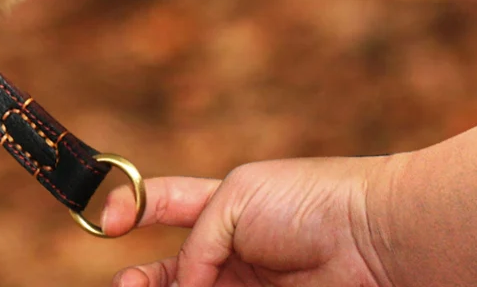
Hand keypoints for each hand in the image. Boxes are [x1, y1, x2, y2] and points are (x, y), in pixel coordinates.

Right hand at [103, 156, 399, 286]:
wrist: (370, 239)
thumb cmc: (306, 200)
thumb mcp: (235, 198)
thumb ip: (198, 240)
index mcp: (220, 206)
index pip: (164, 203)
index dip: (131, 206)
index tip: (106, 222)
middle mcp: (230, 251)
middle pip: (171, 270)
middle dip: (140, 279)